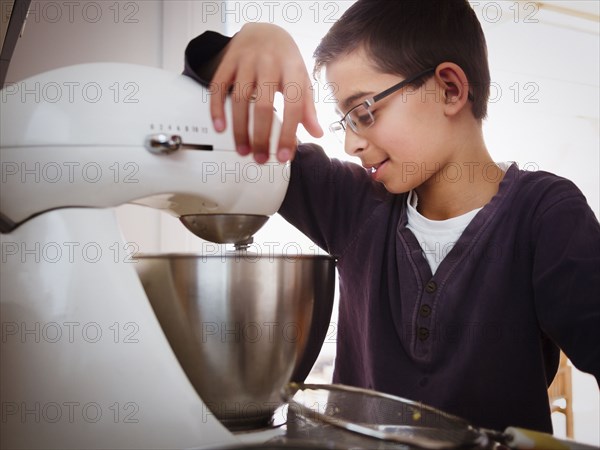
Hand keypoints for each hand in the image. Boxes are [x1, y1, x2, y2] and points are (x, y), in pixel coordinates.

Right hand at [210, 23, 322, 163]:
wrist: (264, 29)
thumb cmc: (285, 59)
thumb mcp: (302, 79)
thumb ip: (308, 107)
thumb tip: (316, 133)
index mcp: (293, 69)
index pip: (293, 106)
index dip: (288, 134)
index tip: (284, 156)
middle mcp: (269, 63)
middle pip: (263, 106)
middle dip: (261, 137)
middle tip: (260, 158)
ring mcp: (246, 61)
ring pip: (240, 99)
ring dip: (240, 129)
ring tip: (243, 150)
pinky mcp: (228, 61)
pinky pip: (218, 86)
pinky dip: (217, 108)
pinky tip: (220, 128)